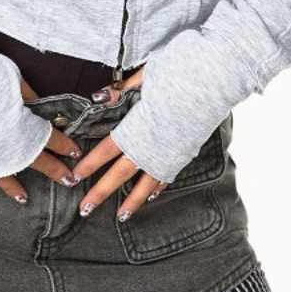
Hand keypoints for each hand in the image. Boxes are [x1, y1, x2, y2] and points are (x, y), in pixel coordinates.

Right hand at [0, 75, 83, 204]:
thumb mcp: (16, 81)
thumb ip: (29, 96)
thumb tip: (39, 104)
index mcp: (24, 126)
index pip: (51, 138)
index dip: (65, 145)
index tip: (75, 152)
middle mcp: (8, 145)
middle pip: (36, 161)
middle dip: (54, 171)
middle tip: (68, 181)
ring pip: (4, 176)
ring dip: (15, 188)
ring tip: (23, 198)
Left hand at [66, 66, 170, 221]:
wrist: (215, 81)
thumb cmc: (179, 75)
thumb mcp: (145, 77)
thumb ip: (121, 90)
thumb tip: (99, 97)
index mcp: (137, 127)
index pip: (106, 150)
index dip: (89, 164)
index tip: (75, 176)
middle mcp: (151, 145)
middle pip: (120, 174)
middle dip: (101, 192)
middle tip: (85, 209)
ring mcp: (168, 153)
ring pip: (146, 183)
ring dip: (132, 201)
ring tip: (120, 216)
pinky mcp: (183, 154)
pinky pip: (167, 175)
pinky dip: (157, 187)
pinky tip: (150, 196)